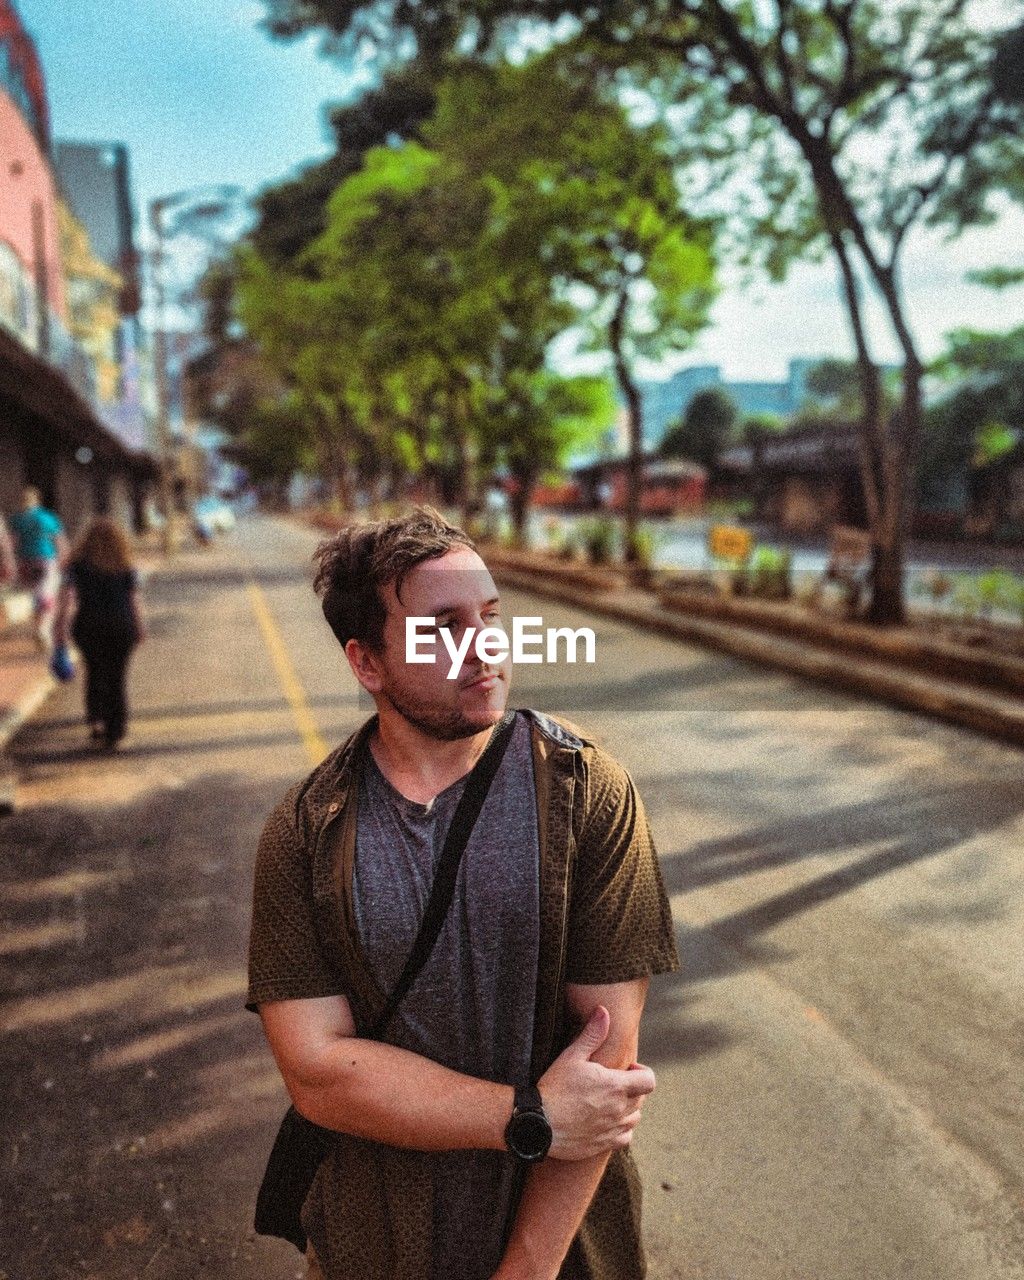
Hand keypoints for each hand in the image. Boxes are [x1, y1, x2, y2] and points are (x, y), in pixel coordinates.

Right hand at [537, 1005, 654, 1160]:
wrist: (538, 1124)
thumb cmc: (554, 1087)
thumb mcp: (572, 1055)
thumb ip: (592, 1034)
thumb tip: (604, 1011)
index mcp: (616, 1086)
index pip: (649, 1081)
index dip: (641, 1072)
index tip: (626, 1069)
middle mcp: (619, 1110)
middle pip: (641, 1099)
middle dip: (631, 1089)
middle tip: (610, 1083)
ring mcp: (612, 1130)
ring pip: (634, 1118)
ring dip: (627, 1109)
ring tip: (607, 1102)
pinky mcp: (603, 1145)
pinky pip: (625, 1138)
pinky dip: (620, 1130)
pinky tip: (606, 1122)